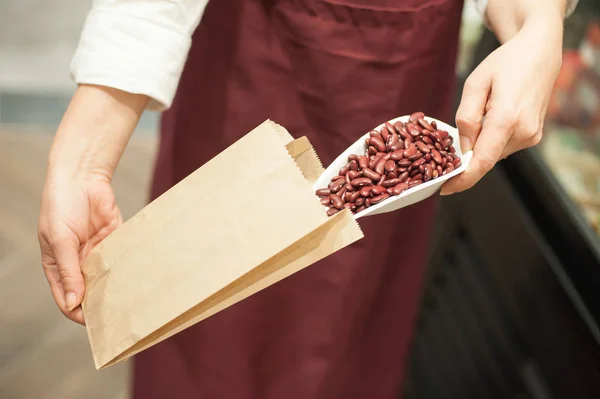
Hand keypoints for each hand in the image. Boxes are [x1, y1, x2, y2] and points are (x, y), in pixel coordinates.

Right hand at [37, 84, 146, 324]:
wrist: (81, 177)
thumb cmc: (60, 206)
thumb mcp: (60, 240)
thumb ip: (69, 271)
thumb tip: (73, 303)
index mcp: (59, 266)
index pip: (67, 298)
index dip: (77, 312)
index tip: (93, 324)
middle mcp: (78, 263)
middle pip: (89, 292)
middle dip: (100, 305)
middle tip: (116, 319)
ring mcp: (96, 253)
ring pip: (107, 279)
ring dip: (116, 290)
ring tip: (130, 304)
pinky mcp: (114, 241)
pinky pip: (121, 260)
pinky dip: (127, 270)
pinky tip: (137, 280)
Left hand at [441, 14, 563, 194]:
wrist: (540, 52)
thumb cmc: (505, 63)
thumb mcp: (475, 83)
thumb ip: (466, 117)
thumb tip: (463, 148)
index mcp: (507, 118)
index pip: (481, 162)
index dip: (461, 179)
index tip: (443, 188)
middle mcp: (523, 132)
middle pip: (485, 158)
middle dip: (466, 156)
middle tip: (451, 142)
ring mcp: (531, 136)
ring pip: (493, 153)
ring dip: (479, 144)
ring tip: (481, 112)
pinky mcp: (533, 135)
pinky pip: (503, 145)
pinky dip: (490, 139)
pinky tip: (491, 116)